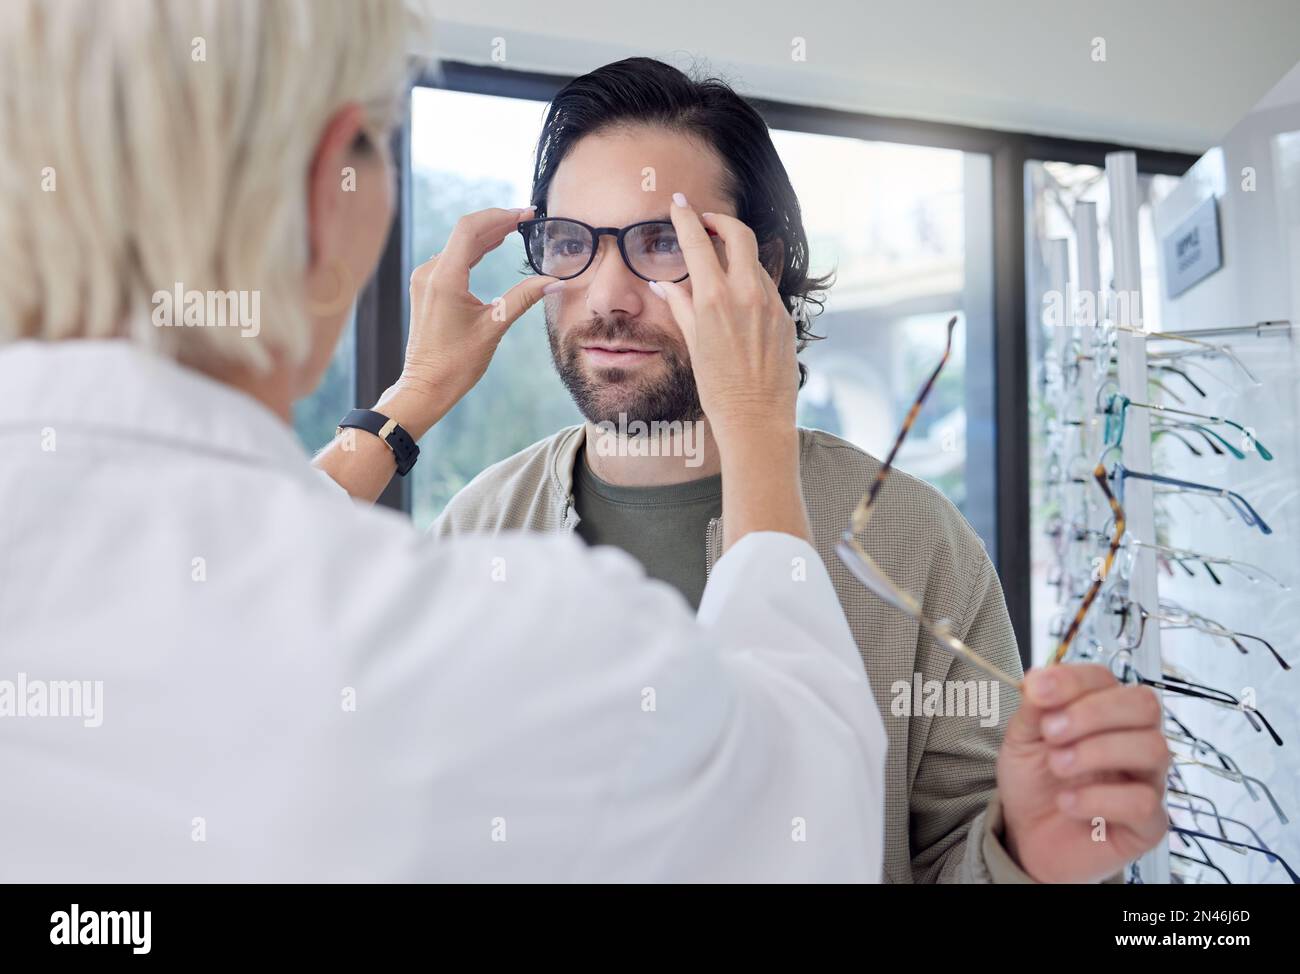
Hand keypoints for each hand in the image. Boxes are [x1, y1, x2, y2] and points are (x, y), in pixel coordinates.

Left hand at [398, 206, 554, 432]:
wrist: (426, 385)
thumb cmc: (457, 363)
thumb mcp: (495, 327)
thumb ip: (524, 298)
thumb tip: (555, 282)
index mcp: (445, 278)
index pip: (471, 229)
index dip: (499, 216)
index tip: (525, 214)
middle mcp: (430, 273)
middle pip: (465, 233)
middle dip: (497, 223)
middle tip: (527, 218)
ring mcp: (425, 279)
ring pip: (458, 245)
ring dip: (486, 235)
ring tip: (515, 228)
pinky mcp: (427, 288)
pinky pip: (452, 259)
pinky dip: (474, 250)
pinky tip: (491, 247)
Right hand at [650, 194, 798, 448]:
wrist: (756, 419)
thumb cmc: (718, 389)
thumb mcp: (693, 344)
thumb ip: (680, 306)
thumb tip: (663, 282)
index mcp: (714, 298)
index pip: (697, 241)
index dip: (686, 216)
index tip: (678, 203)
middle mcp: (745, 293)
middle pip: (738, 233)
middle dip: (720, 220)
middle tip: (706, 221)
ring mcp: (770, 303)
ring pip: (753, 260)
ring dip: (736, 253)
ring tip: (720, 261)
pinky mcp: (785, 316)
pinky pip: (766, 286)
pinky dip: (750, 280)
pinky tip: (739, 296)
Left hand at [998, 664, 1169, 882]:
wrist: (1027, 837)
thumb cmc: (1033, 782)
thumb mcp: (1021, 740)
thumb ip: (1033, 709)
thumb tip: (1039, 679)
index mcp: (1105, 712)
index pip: (1106, 679)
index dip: (1072, 680)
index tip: (1036, 691)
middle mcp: (1135, 740)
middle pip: (1143, 705)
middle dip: (1092, 712)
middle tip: (1050, 732)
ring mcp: (1148, 781)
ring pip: (1153, 748)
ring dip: (1097, 751)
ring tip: (1057, 766)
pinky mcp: (1149, 824)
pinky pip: (1144, 802)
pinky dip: (1098, 798)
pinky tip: (1067, 801)